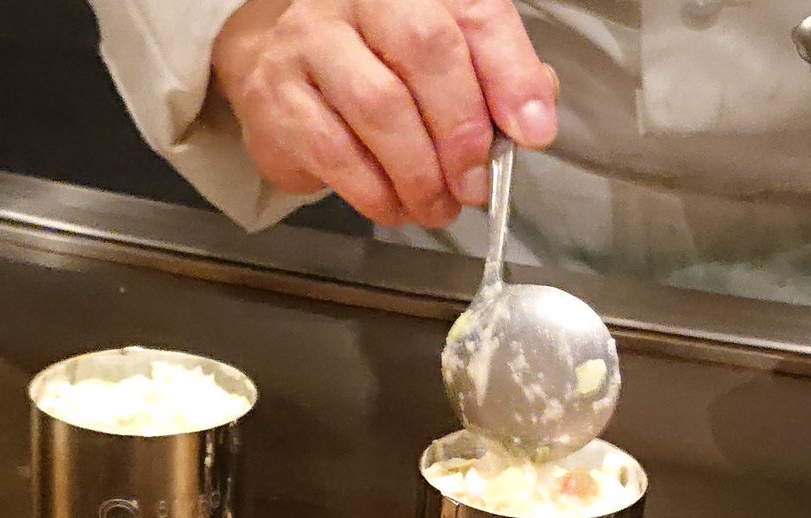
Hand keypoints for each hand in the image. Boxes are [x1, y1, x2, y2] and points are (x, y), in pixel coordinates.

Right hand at [211, 0, 558, 227]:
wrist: (284, 75)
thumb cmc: (379, 70)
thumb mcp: (446, 66)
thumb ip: (496, 80)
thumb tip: (533, 117)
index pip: (474, 11)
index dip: (512, 73)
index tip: (533, 131)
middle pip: (426, 49)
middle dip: (463, 132)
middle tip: (476, 185)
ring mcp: (309, 42)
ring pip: (381, 107)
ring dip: (421, 175)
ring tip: (438, 206)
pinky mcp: (276, 97)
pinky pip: (336, 153)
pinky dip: (376, 194)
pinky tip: (395, 206)